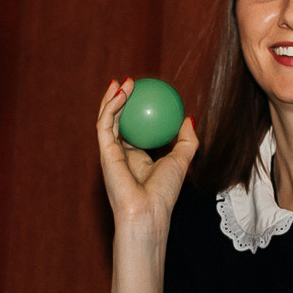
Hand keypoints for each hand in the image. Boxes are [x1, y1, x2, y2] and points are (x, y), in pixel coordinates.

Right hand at [96, 78, 198, 234]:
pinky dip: (111, 106)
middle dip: (119, 100)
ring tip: (124, 81)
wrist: (148, 211)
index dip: (135, 111)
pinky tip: (121, 92)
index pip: (132, 129)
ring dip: (113, 98)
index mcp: (135, 157)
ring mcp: (110, 153)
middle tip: (131, 83)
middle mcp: (120, 154)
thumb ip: (186, 139)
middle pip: (116, 121)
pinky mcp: (104, 152)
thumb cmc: (164, 192)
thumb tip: (188, 118)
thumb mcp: (181, 160)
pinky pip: (105, 124)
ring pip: (107, 119)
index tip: (145, 94)